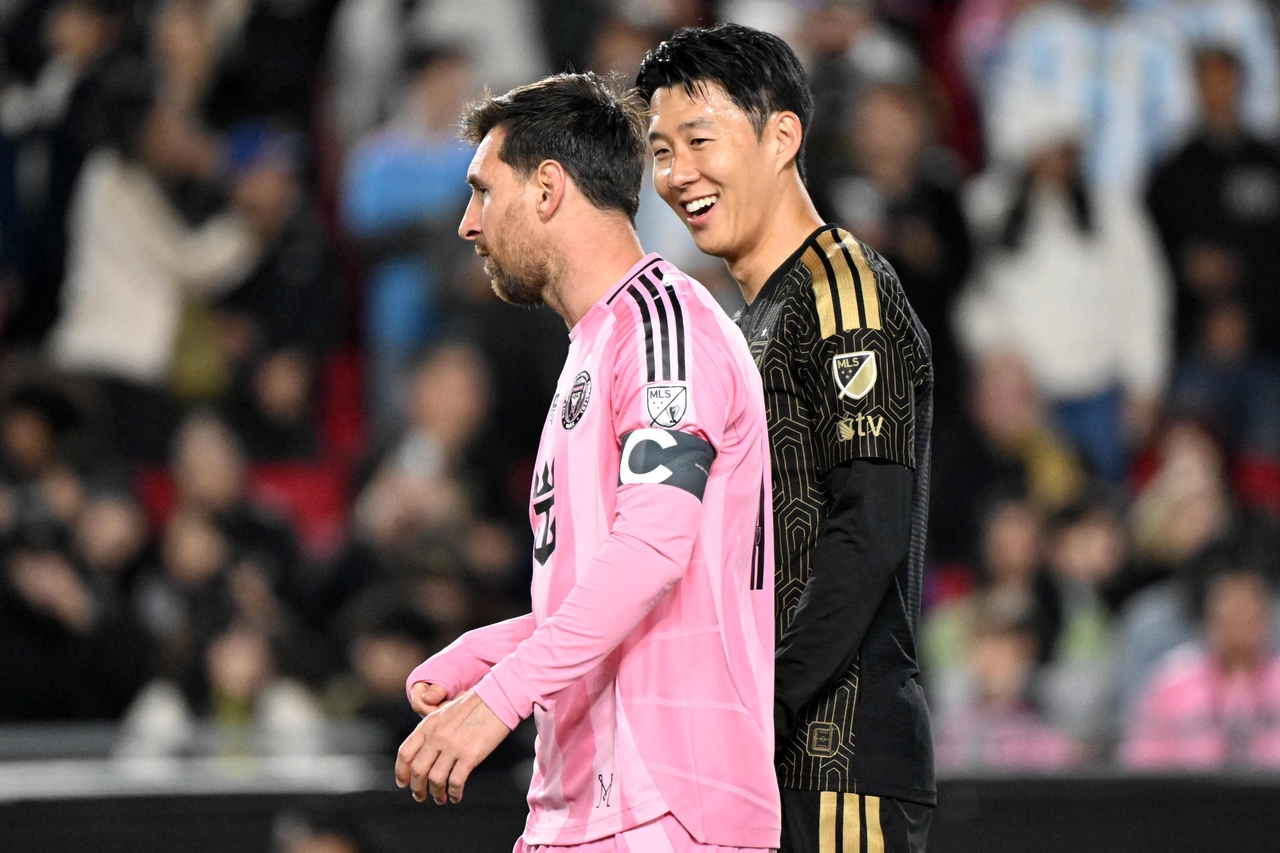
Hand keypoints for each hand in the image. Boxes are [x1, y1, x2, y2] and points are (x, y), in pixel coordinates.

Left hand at [395, 688, 509, 803]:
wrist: (498, 698)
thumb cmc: (476, 705)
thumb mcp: (446, 712)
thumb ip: (434, 730)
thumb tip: (427, 752)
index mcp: (429, 725)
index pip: (406, 752)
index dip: (401, 771)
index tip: (403, 782)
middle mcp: (437, 736)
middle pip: (417, 770)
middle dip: (417, 788)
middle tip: (420, 796)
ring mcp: (452, 746)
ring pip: (435, 779)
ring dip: (436, 793)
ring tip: (440, 798)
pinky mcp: (469, 755)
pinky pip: (456, 782)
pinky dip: (454, 793)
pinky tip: (456, 796)